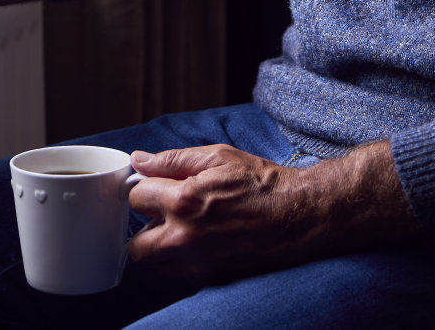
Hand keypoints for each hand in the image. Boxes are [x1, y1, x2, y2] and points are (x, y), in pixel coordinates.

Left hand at [125, 141, 417, 280]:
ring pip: (156, 265)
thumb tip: (140, 160)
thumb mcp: (217, 157)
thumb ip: (172, 160)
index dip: (145, 188)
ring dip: (160, 247)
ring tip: (179, 228)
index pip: (136, 198)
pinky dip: (180, 260)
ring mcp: (199, 263)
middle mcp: (186, 238)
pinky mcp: (212, 277)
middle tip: (161, 212)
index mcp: (184, 202)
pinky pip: (180, 274)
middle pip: (136, 245)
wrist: (299, 214)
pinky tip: (197, 241)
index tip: (157, 186)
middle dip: (143, 226)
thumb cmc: (261, 182)